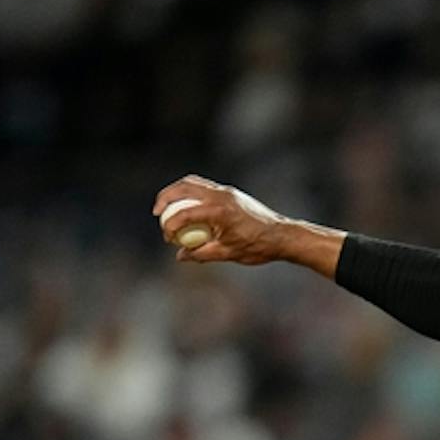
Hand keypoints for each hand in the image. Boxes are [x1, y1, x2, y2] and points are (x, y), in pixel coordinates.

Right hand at [151, 176, 299, 265]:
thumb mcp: (228, 254)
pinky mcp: (230, 193)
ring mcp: (226, 191)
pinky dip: (190, 193)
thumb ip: (202, 254)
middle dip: (165, 198)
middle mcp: (221, 196)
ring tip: (166, 206)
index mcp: (220, 211)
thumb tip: (181, 256)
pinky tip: (186, 206)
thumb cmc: (259, 247)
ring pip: (192, 183)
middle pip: (183, 187)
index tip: (167, 238)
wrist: (282, 235)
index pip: (185, 213)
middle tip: (157, 213)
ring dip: (176, 192)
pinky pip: (203, 187)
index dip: (171, 226)